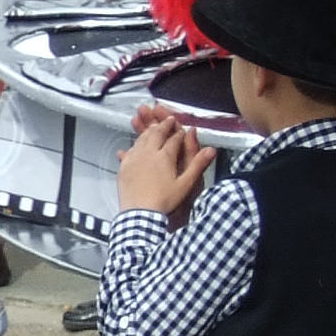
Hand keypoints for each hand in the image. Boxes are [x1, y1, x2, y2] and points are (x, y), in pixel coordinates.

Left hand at [116, 104, 214, 221]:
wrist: (139, 214)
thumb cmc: (162, 202)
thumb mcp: (185, 184)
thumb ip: (198, 165)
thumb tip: (211, 150)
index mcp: (165, 156)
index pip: (174, 139)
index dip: (179, 133)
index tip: (182, 129)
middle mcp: (148, 153)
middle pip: (156, 133)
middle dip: (164, 125)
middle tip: (168, 120)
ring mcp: (134, 159)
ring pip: (142, 139)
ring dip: (149, 130)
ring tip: (153, 127)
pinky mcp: (124, 167)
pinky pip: (130, 150)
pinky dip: (135, 144)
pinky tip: (136, 146)